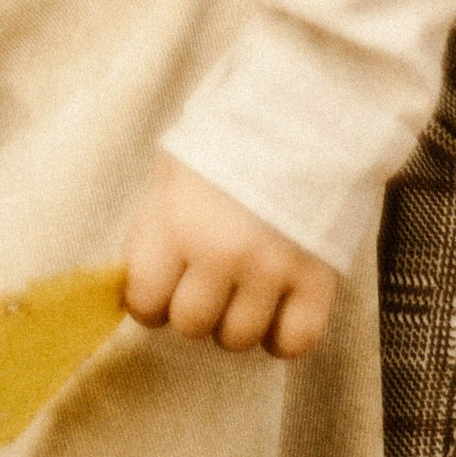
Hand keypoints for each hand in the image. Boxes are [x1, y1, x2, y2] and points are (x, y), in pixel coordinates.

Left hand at [123, 153, 336, 359]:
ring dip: (236, 321)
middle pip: (191, 326)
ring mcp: (271, 270)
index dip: (149, 300)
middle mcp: (221, 253)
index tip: (162, 288)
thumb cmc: (228, 140)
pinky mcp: (317, 280)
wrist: (303, 113)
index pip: (145, 302)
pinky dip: (282, 335)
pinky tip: (278, 307)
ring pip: (238, 340)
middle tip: (207, 281)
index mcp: (177, 222)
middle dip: (193, 308)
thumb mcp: (171, 173)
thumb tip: (138, 286)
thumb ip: (152, 233)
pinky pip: (293, 343)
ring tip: (243, 287)